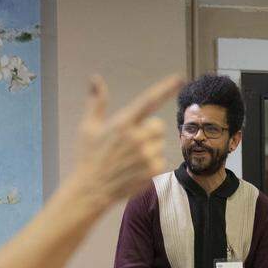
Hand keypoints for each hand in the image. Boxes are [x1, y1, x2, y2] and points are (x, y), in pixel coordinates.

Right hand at [73, 74, 181, 205]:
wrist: (91, 189)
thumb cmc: (88, 156)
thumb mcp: (88, 127)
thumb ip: (97, 102)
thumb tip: (95, 78)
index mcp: (122, 123)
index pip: (148, 101)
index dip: (165, 88)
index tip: (179, 78)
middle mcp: (136, 137)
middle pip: (158, 125)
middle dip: (148, 131)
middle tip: (131, 143)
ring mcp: (146, 155)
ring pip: (160, 143)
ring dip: (150, 148)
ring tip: (130, 159)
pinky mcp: (153, 170)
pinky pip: (162, 159)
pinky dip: (152, 163)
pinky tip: (135, 169)